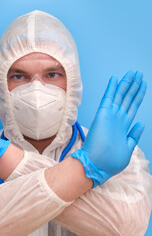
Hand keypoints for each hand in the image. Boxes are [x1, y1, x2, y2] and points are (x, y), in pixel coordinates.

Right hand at [72, 71, 146, 186]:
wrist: (96, 165)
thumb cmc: (111, 160)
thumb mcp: (128, 148)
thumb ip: (134, 135)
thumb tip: (141, 123)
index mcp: (124, 126)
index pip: (132, 106)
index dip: (138, 95)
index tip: (142, 85)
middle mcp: (118, 118)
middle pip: (128, 98)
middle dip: (134, 86)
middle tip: (138, 74)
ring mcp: (110, 115)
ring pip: (120, 96)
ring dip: (126, 84)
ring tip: (132, 73)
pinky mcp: (103, 114)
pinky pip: (108, 98)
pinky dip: (112, 88)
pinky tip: (115, 79)